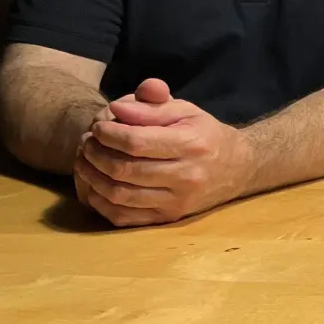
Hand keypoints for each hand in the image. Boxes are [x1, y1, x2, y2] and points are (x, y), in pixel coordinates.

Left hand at [75, 79, 250, 226]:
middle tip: (87, 142)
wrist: (237, 169)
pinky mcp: (168, 218)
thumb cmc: (205, 134)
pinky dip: (101, 202)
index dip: (108, 134)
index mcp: (192, 144)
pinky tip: (95, 185)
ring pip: (119, 194)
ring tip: (85, 161)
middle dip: (95, 154)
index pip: (136, 142)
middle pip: (124, 169)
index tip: (99, 126)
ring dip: (92, 177)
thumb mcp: (185, 111)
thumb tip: (116, 109)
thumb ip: (152, 106)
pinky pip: (123, 216)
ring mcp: (177, 201)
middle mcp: (187, 176)